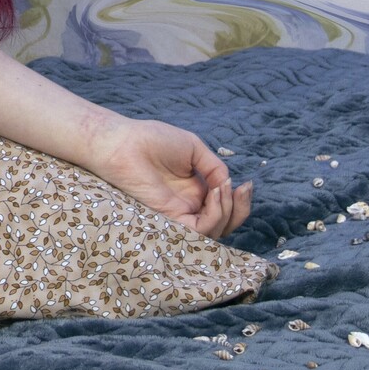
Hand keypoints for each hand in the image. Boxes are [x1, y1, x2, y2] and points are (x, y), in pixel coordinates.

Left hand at [85, 118, 253, 238]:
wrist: (122, 141)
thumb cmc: (151, 140)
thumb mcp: (193, 148)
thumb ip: (214, 168)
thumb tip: (228, 186)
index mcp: (194, 190)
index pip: (223, 206)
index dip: (238, 201)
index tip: (246, 185)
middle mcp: (188, 205)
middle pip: (224, 223)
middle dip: (240, 210)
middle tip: (243, 190)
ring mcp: (180, 213)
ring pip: (216, 230)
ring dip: (229, 211)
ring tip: (224, 188)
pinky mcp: (170, 219)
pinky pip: (201, 229)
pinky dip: (215, 215)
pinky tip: (215, 193)